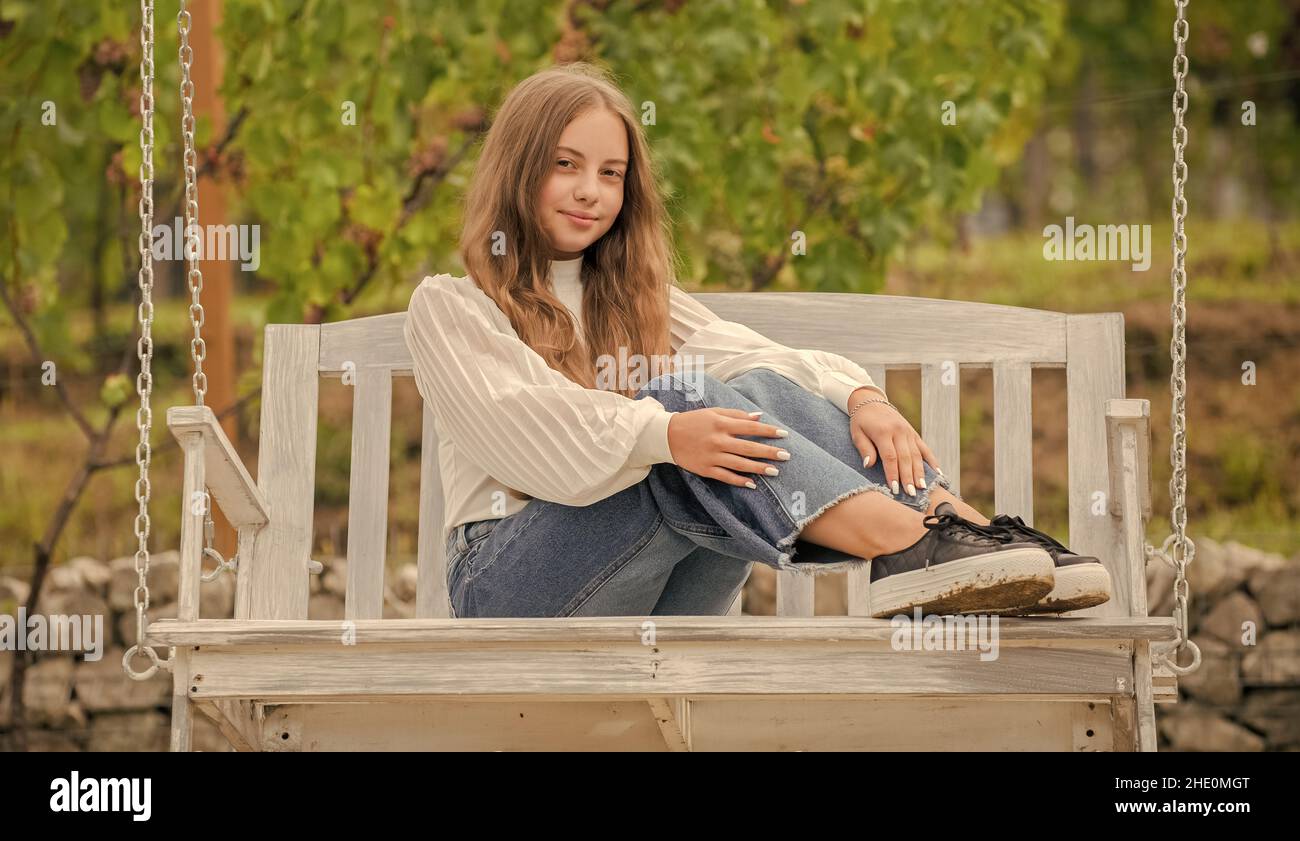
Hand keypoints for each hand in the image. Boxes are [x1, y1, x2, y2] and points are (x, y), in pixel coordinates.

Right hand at [667, 408, 789, 487]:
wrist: (667, 436)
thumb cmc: (693, 421)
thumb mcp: (713, 412)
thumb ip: (736, 414)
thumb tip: (758, 417)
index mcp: (721, 424)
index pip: (750, 427)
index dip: (768, 431)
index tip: (784, 434)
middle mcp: (718, 440)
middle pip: (748, 448)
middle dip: (769, 452)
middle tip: (786, 456)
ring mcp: (712, 456)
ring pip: (740, 464)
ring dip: (758, 468)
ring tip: (775, 471)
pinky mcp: (706, 469)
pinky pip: (726, 476)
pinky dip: (739, 481)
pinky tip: (752, 484)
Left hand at [848, 391, 939, 496]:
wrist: (872, 402)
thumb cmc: (861, 421)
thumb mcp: (856, 433)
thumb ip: (864, 448)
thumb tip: (868, 465)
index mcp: (884, 432)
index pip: (890, 457)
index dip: (893, 473)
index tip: (894, 488)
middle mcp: (899, 431)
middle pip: (906, 458)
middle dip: (908, 477)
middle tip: (911, 494)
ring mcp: (909, 432)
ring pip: (917, 455)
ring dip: (920, 473)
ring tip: (922, 488)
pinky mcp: (914, 434)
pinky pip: (925, 448)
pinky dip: (932, 461)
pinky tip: (938, 473)